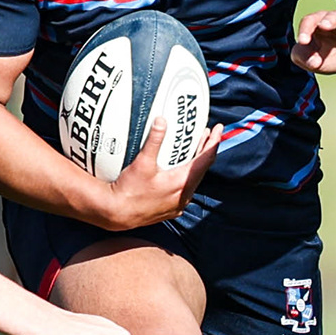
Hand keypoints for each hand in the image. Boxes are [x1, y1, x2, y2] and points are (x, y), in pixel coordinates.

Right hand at [98, 120, 219, 230]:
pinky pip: (184, 190)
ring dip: (196, 163)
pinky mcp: (170, 209)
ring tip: (195, 148)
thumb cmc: (129, 191)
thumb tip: (161, 121)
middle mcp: (184, 195)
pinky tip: (179, 170)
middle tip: (207, 134)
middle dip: (205, 150)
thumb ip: (154, 141)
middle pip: (202, 169)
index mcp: (182, 183)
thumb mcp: (142, 163)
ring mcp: (178, 204)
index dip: (214, 142)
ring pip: (193, 180)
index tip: (218, 129)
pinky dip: (186, 176)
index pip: (205, 159)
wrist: (117, 213)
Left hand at [292, 0, 335, 75]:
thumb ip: (305, 60)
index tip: (303, 42)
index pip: (310, 21)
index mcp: (319, 25)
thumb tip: (313, 62)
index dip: (305, 30)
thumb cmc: (332, 58)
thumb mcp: (316, 62)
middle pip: (331, 15)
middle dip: (328, 20)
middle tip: (324, 27)